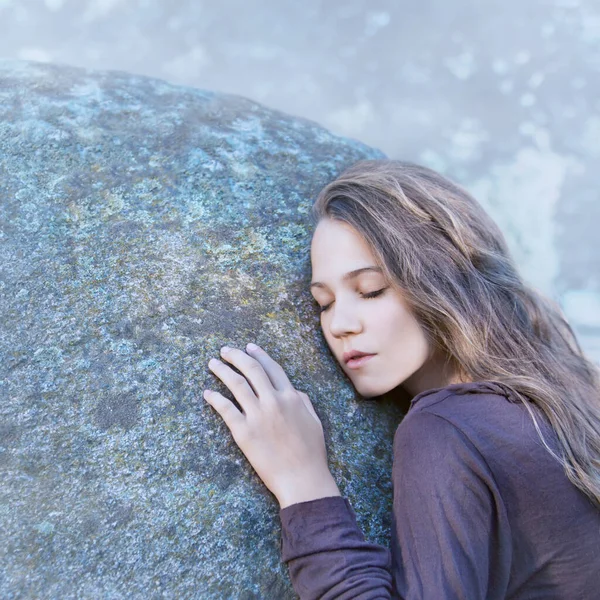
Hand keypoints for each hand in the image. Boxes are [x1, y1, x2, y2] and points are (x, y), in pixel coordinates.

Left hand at [203, 343, 340, 508]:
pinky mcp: (244, 432)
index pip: (272, 368)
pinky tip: (207, 392)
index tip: (249, 347)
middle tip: (225, 350)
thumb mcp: (313, 420)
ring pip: (236, 384)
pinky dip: (215, 398)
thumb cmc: (311, 453)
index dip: (259, 355)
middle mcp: (274, 401)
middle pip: (252, 370)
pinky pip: (226, 409)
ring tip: (212, 363)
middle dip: (236, 356)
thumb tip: (292, 390)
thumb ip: (302, 401)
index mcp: (291, 397)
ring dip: (222, 371)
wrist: (303, 479)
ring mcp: (258, 416)